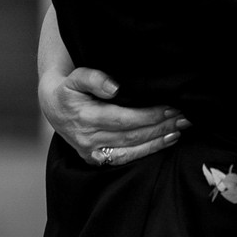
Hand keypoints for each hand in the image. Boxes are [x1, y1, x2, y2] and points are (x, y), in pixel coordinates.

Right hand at [38, 65, 188, 166]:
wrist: (52, 106)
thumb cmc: (69, 88)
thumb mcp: (76, 77)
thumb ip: (93, 78)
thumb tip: (115, 87)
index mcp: (84, 117)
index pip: (123, 119)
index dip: (148, 115)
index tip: (170, 107)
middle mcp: (88, 138)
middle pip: (132, 135)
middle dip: (160, 127)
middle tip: (184, 118)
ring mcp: (92, 152)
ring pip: (131, 149)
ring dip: (159, 140)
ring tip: (180, 129)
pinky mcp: (96, 160)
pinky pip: (125, 158)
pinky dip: (147, 151)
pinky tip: (165, 141)